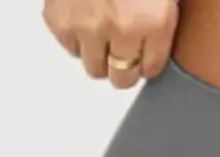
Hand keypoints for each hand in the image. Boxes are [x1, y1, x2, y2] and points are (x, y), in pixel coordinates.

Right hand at [43, 0, 178, 88]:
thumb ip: (159, 19)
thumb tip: (155, 51)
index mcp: (154, 19)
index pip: (152, 69)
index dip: (147, 60)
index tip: (143, 53)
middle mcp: (122, 28)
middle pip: (123, 78)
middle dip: (123, 64)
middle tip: (121, 44)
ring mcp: (89, 25)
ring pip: (94, 68)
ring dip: (98, 53)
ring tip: (100, 27)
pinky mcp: (60, 19)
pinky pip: (69, 46)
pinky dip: (74, 34)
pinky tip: (81, 13)